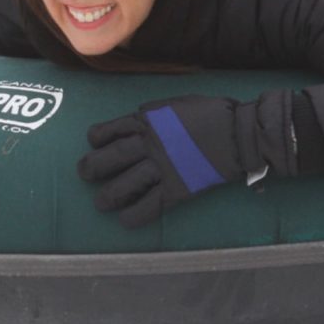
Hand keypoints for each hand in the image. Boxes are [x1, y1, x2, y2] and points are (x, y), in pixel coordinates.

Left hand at [79, 96, 267, 227]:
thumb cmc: (212, 113)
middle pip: (111, 158)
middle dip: (92, 168)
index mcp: (147, 121)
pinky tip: (125, 220)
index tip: (93, 144)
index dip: (97, 138)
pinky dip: (133, 216)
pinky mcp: (176, 190)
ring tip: (101, 203)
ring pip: (124, 185)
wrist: (239, 134)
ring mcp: (161, 168)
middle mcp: (148, 145)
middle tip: (84, 175)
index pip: (111, 130)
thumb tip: (139, 118)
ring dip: (108, 196)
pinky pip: (149, 207)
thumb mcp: (177, 103)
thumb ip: (156, 112)